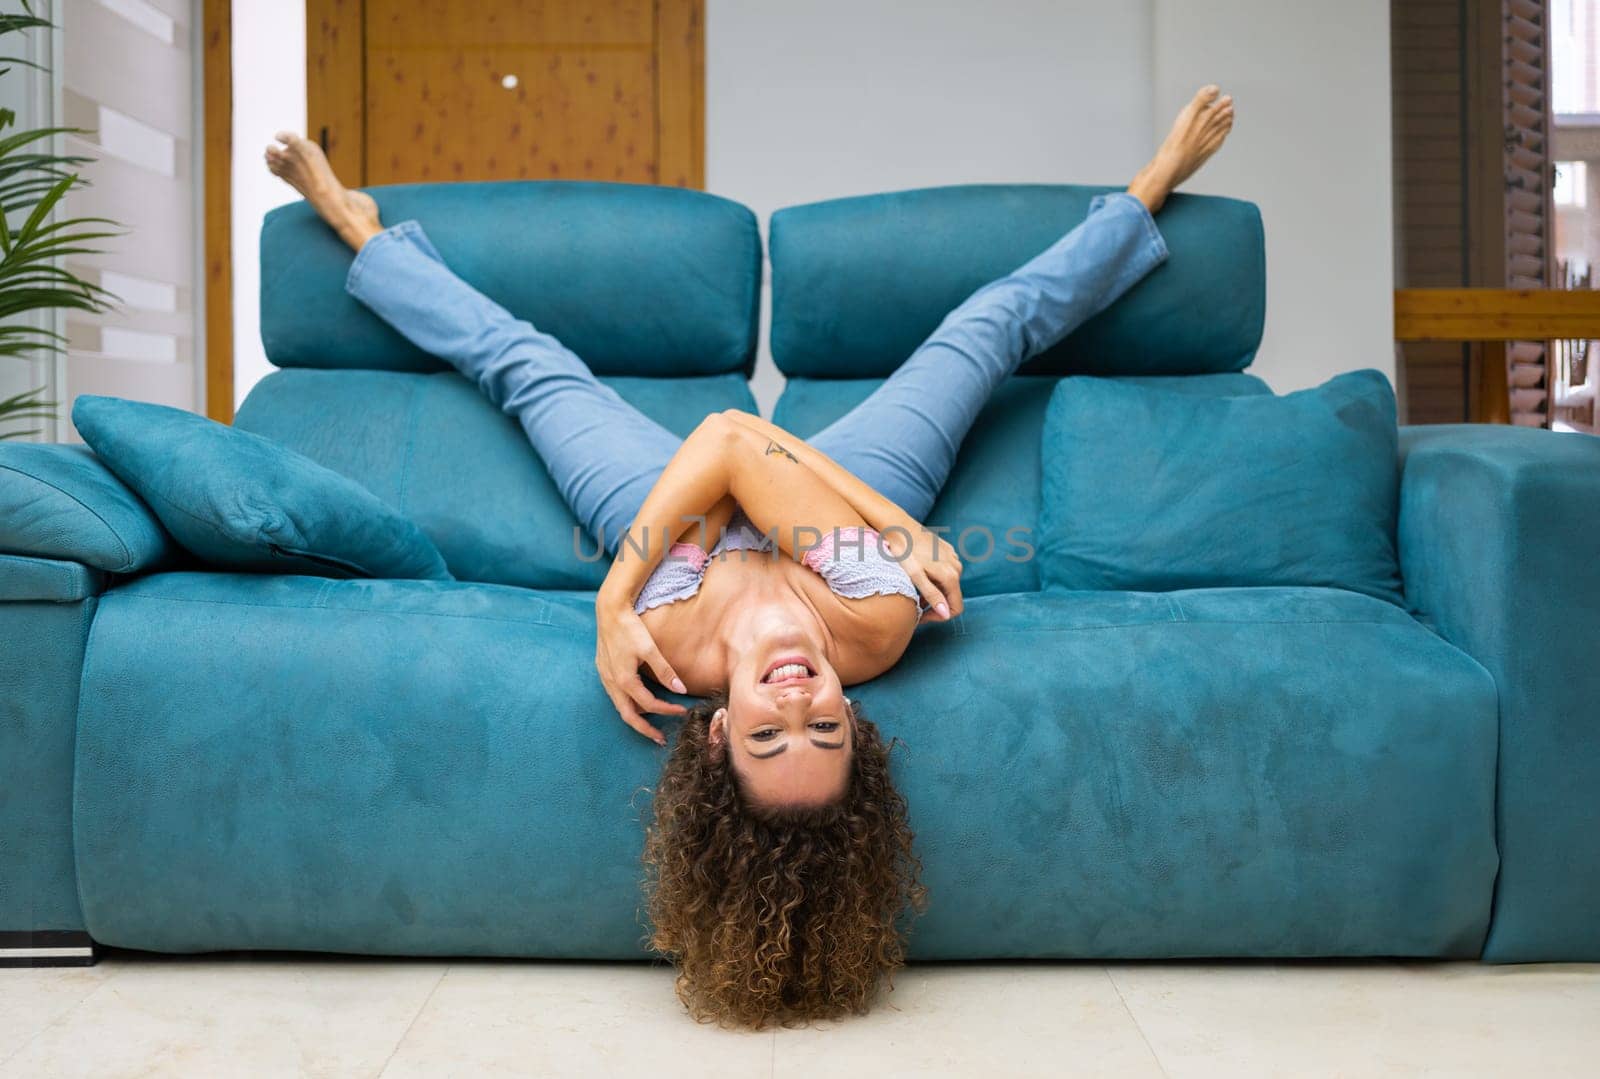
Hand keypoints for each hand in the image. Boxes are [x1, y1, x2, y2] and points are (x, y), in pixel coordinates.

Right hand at [594, 602, 687, 744]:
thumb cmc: (630, 628)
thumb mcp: (650, 649)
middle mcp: (612, 683)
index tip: (682, 710)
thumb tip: (681, 689)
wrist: (609, 611)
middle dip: (645, 729)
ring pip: (620, 706)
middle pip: (628, 716)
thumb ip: (665, 671)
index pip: (649, 704)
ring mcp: (605, 678)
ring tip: (652, 722)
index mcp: (624, 680)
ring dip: (636, 716)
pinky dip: (628, 703)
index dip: (667, 710)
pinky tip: (639, 701)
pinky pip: (616, 695)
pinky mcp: (604, 671)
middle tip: (660, 738)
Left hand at [881, 523, 963, 623]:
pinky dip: (935, 578)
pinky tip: (920, 576)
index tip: (922, 616)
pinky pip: (946, 570)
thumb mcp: (915, 576)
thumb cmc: (904, 551)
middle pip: (951, 596)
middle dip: (935, 604)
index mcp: (950, 575)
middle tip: (915, 605)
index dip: (939, 617)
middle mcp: (957, 566)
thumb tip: (946, 614)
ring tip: (915, 591)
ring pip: (948, 583)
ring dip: (935, 591)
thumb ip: (932, 595)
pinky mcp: (948, 550)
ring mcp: (953, 557)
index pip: (955, 607)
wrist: (899, 526)